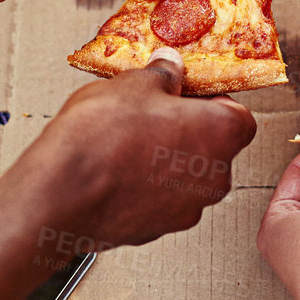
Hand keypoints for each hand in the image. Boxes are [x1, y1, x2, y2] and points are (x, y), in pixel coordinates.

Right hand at [12, 48, 258, 247]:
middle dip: (186, 129)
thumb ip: (162, 75)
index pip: (238, 114)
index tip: (185, 92)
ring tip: (127, 141)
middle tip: (151, 112)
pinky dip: (146, 185)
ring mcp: (187, 209)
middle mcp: (215, 177)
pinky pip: (161, 198)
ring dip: (166, 158)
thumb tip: (170, 69)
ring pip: (185, 175)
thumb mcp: (133, 84)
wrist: (60, 193)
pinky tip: (116, 168)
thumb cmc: (100, 139)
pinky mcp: (157, 229)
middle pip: (213, 146)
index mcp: (222, 134)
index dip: (210, 100)